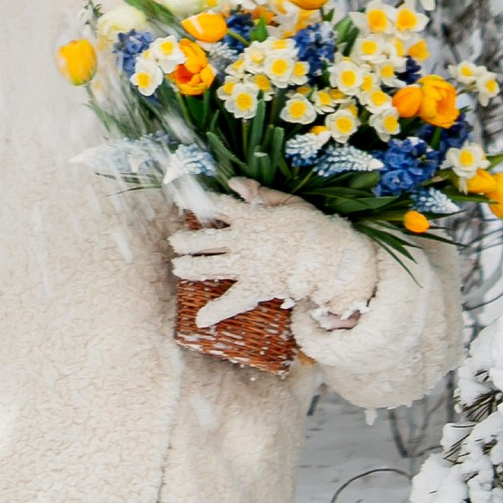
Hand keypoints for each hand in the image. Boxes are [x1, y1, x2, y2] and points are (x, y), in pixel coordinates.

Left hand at [168, 186, 381, 330]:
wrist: (328, 257)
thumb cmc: (312, 227)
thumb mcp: (288, 202)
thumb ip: (259, 193)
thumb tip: (234, 182)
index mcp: (249, 217)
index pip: (217, 207)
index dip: (195, 202)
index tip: (179, 200)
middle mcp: (241, 240)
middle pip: (204, 239)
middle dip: (185, 240)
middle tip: (175, 242)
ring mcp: (245, 265)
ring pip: (208, 266)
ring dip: (189, 267)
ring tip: (177, 267)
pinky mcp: (254, 287)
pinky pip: (231, 301)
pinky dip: (215, 311)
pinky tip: (200, 320)